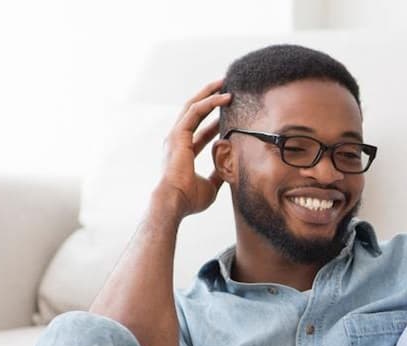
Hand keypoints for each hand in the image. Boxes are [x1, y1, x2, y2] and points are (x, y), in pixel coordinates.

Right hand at [158, 80, 232, 218]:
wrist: (175, 201)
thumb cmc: (189, 199)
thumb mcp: (211, 185)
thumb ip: (219, 173)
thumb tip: (231, 169)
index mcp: (183, 152)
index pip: (201, 132)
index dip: (215, 122)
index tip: (230, 114)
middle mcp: (177, 140)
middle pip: (194, 112)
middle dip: (209, 99)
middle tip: (225, 88)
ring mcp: (176, 135)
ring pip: (193, 106)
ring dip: (210, 93)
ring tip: (225, 83)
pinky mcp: (178, 133)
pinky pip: (195, 111)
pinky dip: (210, 102)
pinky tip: (225, 97)